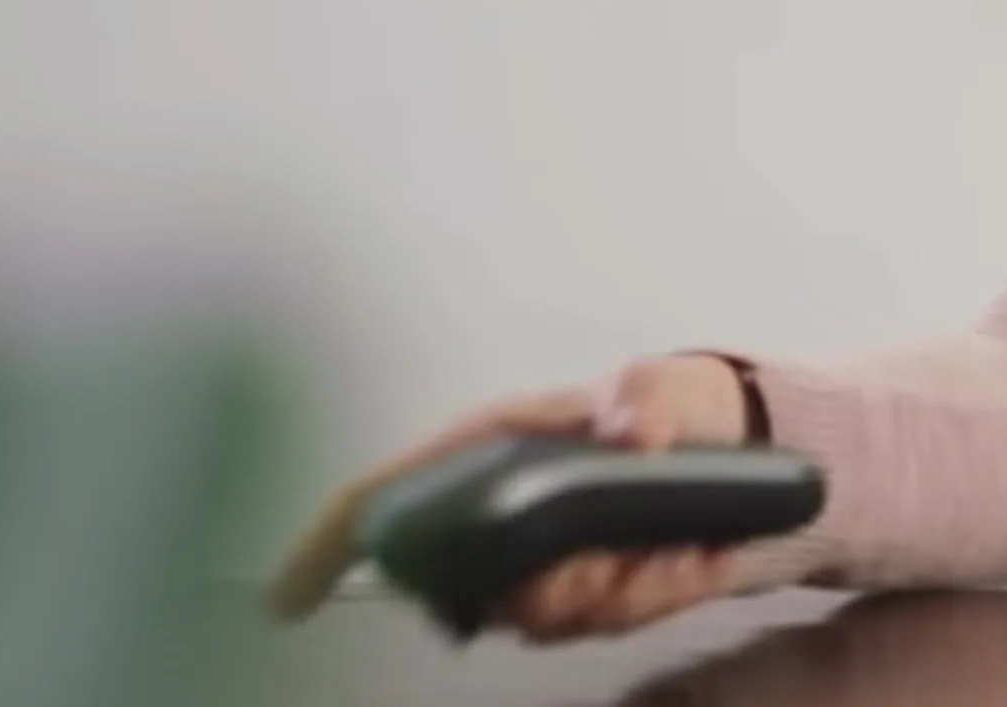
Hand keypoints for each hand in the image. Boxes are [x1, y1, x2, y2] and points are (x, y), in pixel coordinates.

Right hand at [266, 352, 757, 642]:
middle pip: (475, 592)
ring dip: (621, 588)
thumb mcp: (662, 385)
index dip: (318, 550)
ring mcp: (538, 566)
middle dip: (561, 585)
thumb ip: (648, 400)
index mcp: (482, 452)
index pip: (375, 501)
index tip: (280, 601)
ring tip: (675, 541)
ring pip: (549, 618)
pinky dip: (660, 592)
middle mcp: (496, 520)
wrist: (726, 439)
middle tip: (628, 553)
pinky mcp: (590, 596)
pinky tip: (695, 554)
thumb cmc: (666, 402)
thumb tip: (635, 429)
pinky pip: (611, 621)